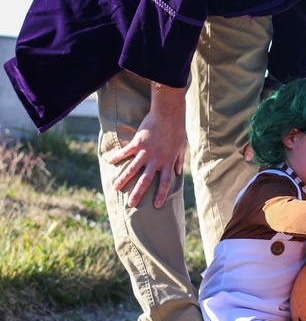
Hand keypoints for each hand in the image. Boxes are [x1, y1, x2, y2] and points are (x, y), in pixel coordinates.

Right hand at [105, 81, 186, 208]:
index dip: (160, 195)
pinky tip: (109, 162)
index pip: (165, 183)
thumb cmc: (177, 130)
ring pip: (132, 169)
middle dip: (138, 194)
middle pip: (146, 181)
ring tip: (115, 188)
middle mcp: (156, 160)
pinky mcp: (137, 143)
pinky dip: (117, 157)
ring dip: (123, 180)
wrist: (168, 114)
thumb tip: (177, 172)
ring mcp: (145, 152)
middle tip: (131, 205)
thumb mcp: (181, 147)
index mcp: (167, 162)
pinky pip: (125, 153)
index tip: (157, 206)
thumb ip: (178, 161)